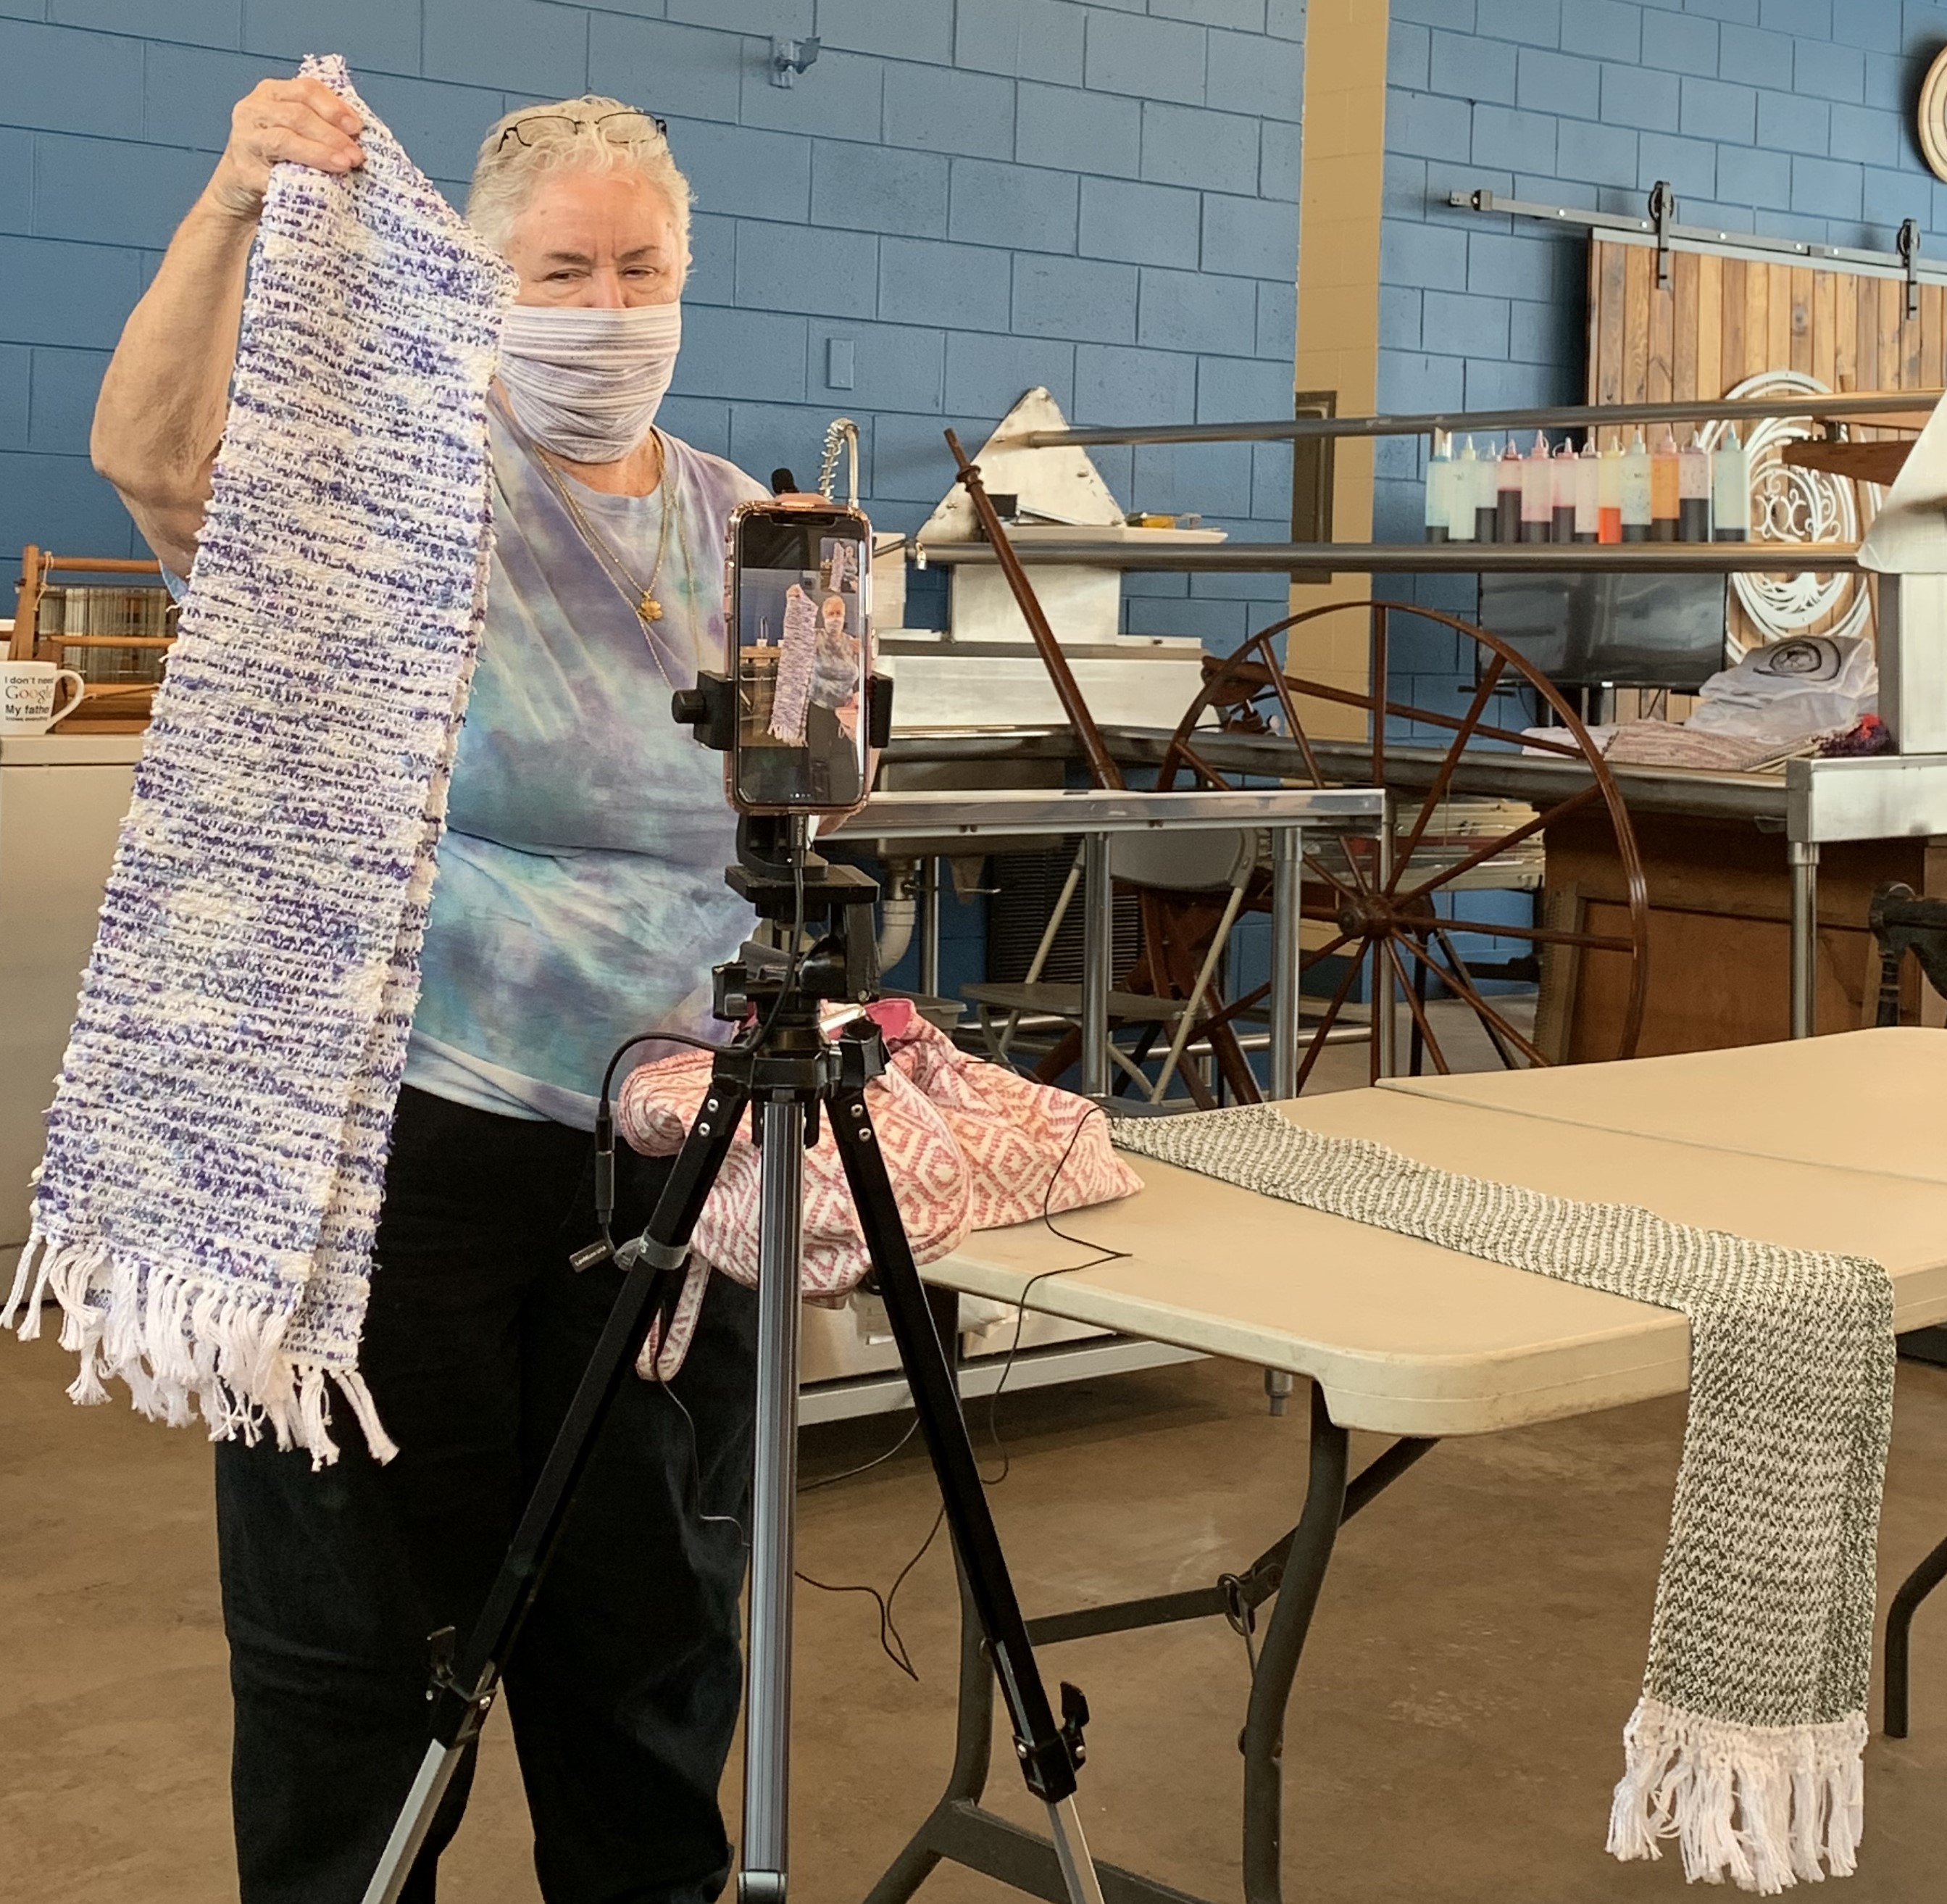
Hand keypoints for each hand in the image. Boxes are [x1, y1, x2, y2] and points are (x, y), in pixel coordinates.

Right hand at [203, 77, 363, 221]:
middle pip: (298, 115)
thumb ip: (321, 122)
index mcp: (271, 92)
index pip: (306, 89)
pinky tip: (319, 184)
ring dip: (319, 153)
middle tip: (356, 155)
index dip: (334, 107)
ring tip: (343, 164)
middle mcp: (254, 110)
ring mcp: (246, 138)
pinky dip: (300, 177)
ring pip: (285, 139)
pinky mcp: (244, 170)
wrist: (241, 187)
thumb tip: (357, 131)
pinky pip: (275, 172)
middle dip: (332, 135)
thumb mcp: (297, 130)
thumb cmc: (278, 157)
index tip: (357, 126)